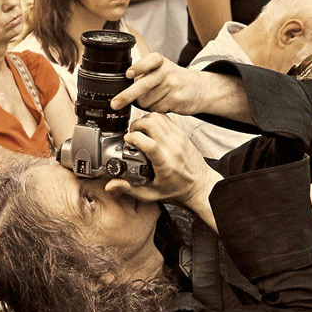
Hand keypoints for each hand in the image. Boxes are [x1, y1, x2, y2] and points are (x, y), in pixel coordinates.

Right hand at [105, 113, 221, 217]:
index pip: (149, 144)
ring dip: (144, 121)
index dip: (134, 138)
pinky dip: (154, 120)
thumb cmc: (177, 189)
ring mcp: (179, 138)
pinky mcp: (182, 134)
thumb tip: (111, 185)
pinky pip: (165, 118)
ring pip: (157, 117)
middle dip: (136, 126)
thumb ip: (129, 189)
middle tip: (132, 135)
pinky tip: (150, 130)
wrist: (200, 185)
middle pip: (151, 124)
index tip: (127, 140)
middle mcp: (172, 148)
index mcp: (165, 163)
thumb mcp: (151, 194)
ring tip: (140, 132)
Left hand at [110, 52, 207, 114]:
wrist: (199, 88)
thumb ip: (144, 74)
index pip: (149, 61)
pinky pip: (155, 108)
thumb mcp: (161, 69)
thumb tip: (123, 90)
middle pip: (142, 86)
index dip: (138, 68)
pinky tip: (161, 103)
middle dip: (126, 96)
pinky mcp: (176, 99)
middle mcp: (166, 71)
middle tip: (114, 104)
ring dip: (144, 104)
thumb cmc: (173, 79)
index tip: (129, 74)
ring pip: (146, 101)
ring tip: (153, 98)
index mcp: (159, 61)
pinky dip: (153, 109)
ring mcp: (173, 86)